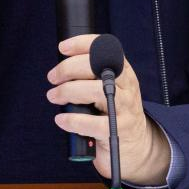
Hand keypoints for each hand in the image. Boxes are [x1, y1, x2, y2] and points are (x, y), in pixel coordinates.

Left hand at [46, 34, 171, 185]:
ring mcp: (125, 108)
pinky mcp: (120, 130)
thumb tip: (60, 68)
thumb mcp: (108, 88)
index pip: (105, 47)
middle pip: (97, 66)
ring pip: (95, 91)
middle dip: (69, 68)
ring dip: (68, 91)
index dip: (82, 44)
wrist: (135, 144)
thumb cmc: (113, 111)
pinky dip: (73, 120)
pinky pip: (94, 123)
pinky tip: (62, 119)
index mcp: (123, 71)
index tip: (62, 48)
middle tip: (52, 77)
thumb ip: (90, 76)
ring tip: (54, 96)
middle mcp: (127, 86)